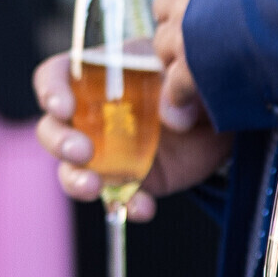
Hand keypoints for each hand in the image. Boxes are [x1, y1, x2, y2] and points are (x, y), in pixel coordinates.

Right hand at [34, 50, 230, 219]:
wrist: (226, 120)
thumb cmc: (197, 82)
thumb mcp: (190, 70)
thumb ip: (178, 84)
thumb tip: (170, 117)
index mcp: (102, 75)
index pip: (56, 76)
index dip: (51, 89)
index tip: (63, 107)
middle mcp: (94, 115)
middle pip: (53, 128)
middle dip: (59, 141)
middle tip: (82, 151)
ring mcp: (107, 152)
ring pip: (71, 169)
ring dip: (75, 180)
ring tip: (94, 187)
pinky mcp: (129, 182)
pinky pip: (116, 200)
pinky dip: (126, 206)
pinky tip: (143, 207)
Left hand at [155, 0, 251, 131]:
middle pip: (166, 4)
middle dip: (180, 16)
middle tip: (202, 30)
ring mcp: (183, 30)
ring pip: (164, 44)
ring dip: (179, 54)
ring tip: (200, 65)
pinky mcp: (190, 66)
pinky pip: (175, 84)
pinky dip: (182, 92)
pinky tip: (195, 97)